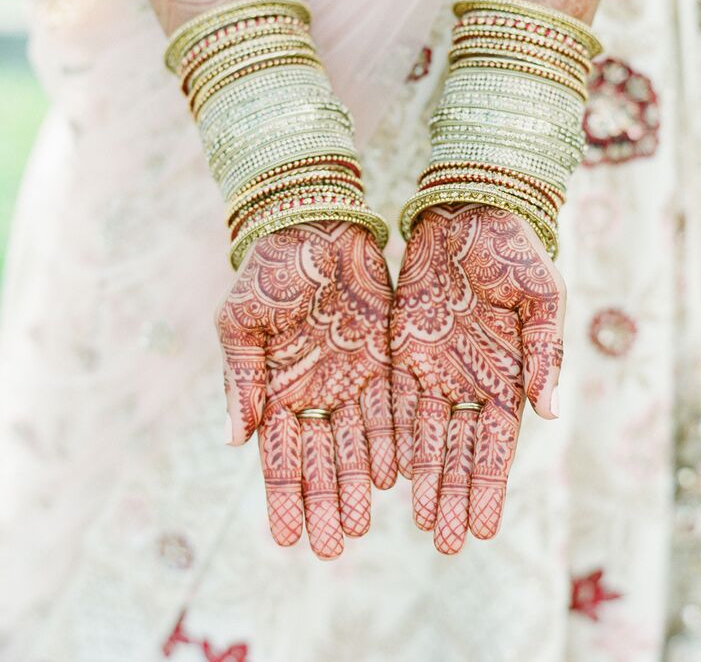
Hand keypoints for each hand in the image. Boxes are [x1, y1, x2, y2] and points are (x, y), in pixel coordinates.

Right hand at [216, 221, 396, 558]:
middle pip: (320, 460)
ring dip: (358, 484)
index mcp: (275, 388)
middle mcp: (314, 392)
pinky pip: (391, 408)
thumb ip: (240, 379)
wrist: (316, 224)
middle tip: (329, 549)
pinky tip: (394, 474)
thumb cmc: (270, 270)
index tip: (285, 538)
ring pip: (356, 443)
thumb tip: (234, 440)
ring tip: (360, 524)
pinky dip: (391, 441)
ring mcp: (351, 378)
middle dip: (324, 503)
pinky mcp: (385, 359)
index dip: (282, 495)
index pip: (278, 454)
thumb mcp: (240, 322)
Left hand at [390, 204, 564, 553]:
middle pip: (457, 450)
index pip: (495, 443)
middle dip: (451, 496)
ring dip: (420, 479)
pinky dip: (389, 436)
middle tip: (443, 544)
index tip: (482, 529)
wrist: (468, 207)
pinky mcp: (400, 347)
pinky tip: (383, 472)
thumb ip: (545, 352)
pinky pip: (391, 400)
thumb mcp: (540, 296)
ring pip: (422, 435)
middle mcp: (468, 379)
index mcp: (507, 373)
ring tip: (414, 522)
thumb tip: (551, 411)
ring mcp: (433, 366)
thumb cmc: (512, 247)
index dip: (487, 485)